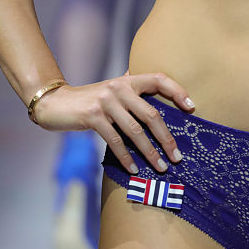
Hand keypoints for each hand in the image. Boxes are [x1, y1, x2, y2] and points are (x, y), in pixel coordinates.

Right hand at [33, 71, 194, 175]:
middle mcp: (120, 87)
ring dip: (150, 152)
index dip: (177, 91)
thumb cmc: (90, 99)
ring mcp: (106, 102)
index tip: (192, 108)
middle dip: (166, 138)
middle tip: (178, 156)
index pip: (159, 79)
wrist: (56, 103)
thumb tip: (159, 92)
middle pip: (151, 114)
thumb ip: (132, 89)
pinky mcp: (93, 117)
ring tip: (161, 167)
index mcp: (128, 79)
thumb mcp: (113, 89)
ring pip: (135, 131)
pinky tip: (134, 169)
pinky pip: (115, 141)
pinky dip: (126, 157)